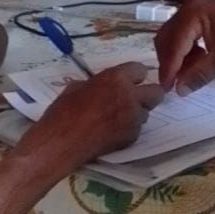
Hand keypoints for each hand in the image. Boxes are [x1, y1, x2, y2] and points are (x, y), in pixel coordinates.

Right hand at [15, 62, 163, 179]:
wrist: (59, 143)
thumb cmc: (63, 111)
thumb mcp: (79, 86)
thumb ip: (99, 83)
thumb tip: (105, 86)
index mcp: (116, 78)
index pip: (141, 70)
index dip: (134, 76)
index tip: (129, 81)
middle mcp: (130, 96)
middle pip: (156, 92)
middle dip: (147, 94)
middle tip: (134, 98)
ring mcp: (133, 118)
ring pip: (147, 112)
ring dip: (137, 113)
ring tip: (118, 118)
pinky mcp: (131, 138)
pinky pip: (137, 129)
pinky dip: (129, 129)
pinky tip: (112, 132)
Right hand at [155, 0, 214, 95]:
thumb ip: (199, 75)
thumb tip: (179, 90)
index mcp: (191, 15)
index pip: (172, 45)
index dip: (168, 69)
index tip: (167, 89)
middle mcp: (188, 8)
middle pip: (167, 37)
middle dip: (169, 61)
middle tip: (176, 82)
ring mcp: (194, 9)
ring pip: (174, 35)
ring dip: (177, 55)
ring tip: (192, 71)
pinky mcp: (201, 13)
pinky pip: (184, 32)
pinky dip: (186, 47)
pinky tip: (199, 59)